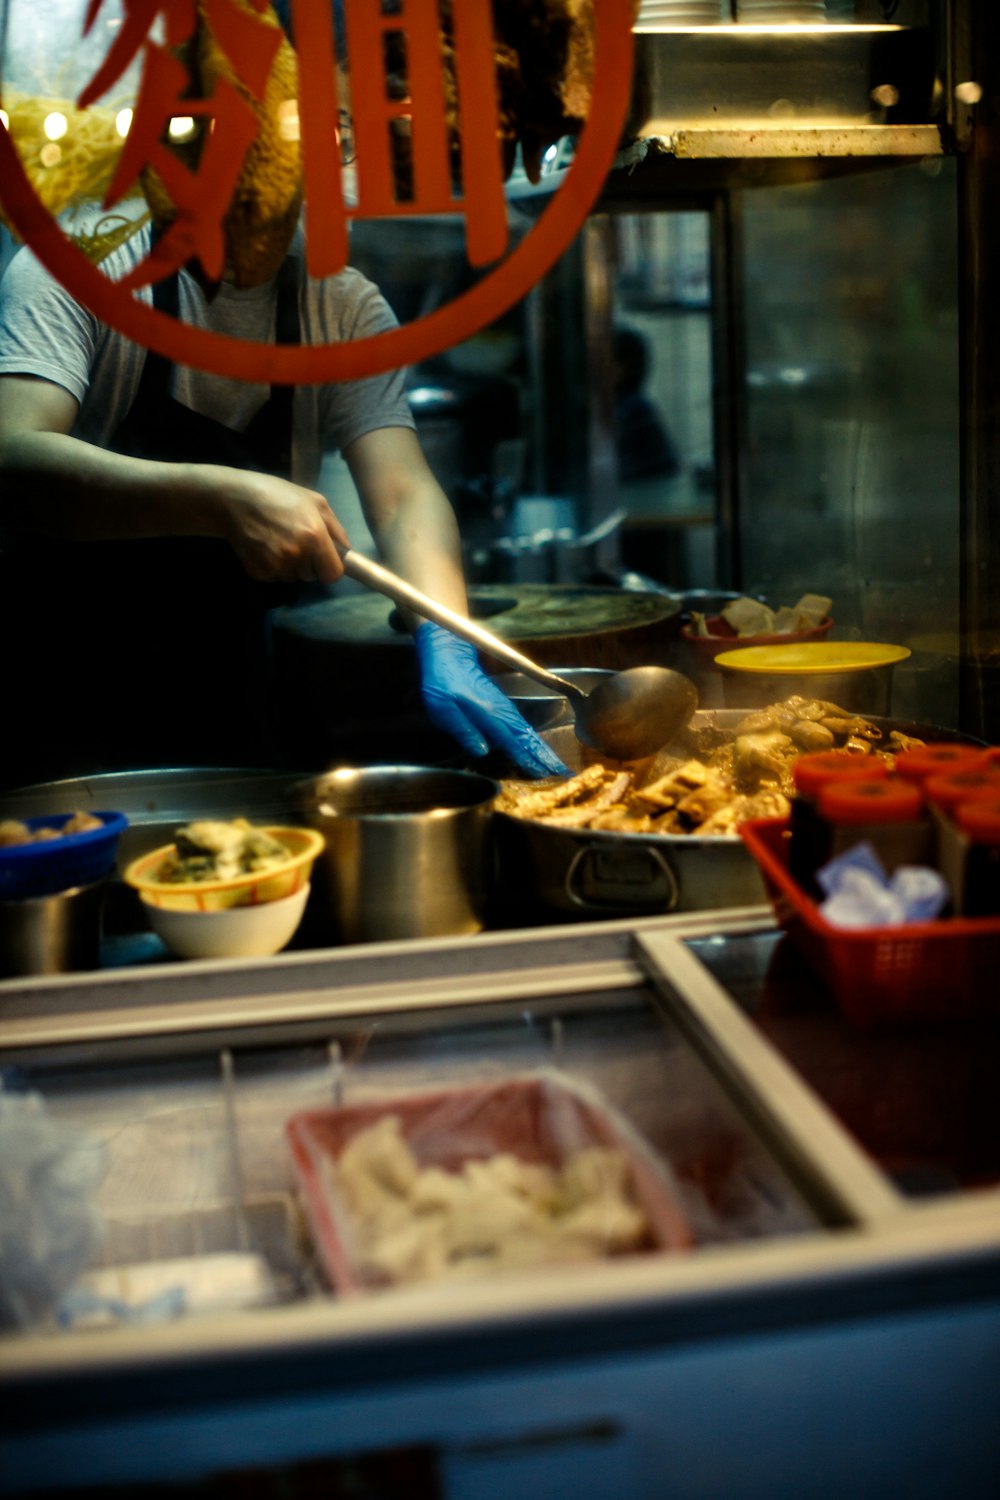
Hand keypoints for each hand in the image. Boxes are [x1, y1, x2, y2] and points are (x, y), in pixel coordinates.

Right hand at [214, 468, 348, 583]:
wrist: (233, 499)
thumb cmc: (277, 495)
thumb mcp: (315, 501)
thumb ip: (336, 529)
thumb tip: (347, 552)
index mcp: (315, 536)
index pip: (333, 574)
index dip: (330, 567)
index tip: (324, 560)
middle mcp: (297, 554)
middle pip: (312, 576)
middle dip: (308, 563)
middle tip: (295, 539)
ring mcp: (276, 565)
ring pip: (293, 578)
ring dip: (290, 565)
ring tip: (277, 540)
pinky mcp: (258, 572)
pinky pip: (275, 578)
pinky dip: (273, 566)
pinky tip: (264, 546)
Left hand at [415, 623, 568, 778]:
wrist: (450, 654)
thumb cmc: (441, 681)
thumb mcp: (442, 706)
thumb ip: (462, 728)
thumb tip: (482, 751)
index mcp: (488, 713)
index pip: (512, 740)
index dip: (528, 758)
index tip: (544, 773)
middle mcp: (502, 711)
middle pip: (528, 737)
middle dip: (546, 755)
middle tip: (564, 772)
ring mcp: (504, 707)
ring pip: (529, 732)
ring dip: (544, 749)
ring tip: (557, 765)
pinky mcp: (502, 706)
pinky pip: (523, 726)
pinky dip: (534, 739)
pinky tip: (539, 749)